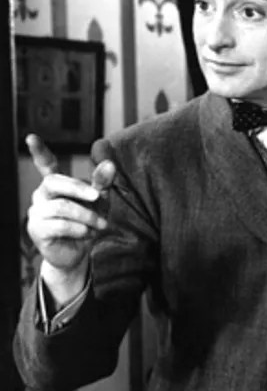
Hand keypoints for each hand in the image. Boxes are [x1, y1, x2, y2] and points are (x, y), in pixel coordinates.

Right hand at [25, 134, 115, 294]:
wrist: (78, 253)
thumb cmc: (88, 223)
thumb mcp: (100, 202)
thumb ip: (103, 183)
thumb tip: (110, 164)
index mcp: (56, 185)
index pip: (46, 165)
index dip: (39, 152)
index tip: (31, 137)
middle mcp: (42, 195)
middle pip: (54, 182)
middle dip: (79, 188)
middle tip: (97, 196)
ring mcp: (36, 212)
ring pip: (61, 207)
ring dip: (87, 216)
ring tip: (100, 225)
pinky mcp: (36, 230)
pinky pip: (60, 225)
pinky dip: (80, 229)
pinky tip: (87, 234)